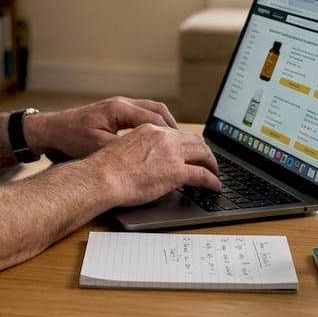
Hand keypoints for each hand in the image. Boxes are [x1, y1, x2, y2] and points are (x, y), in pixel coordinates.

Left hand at [26, 96, 177, 159]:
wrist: (49, 132)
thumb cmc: (69, 139)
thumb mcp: (97, 147)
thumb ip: (123, 150)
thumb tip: (147, 158)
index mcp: (120, 109)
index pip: (155, 117)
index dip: (171, 133)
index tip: (183, 146)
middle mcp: (122, 104)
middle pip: (158, 110)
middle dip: (174, 127)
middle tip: (186, 144)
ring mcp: (118, 107)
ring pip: (151, 111)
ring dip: (165, 125)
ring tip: (176, 143)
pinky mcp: (114, 114)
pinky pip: (141, 116)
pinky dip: (153, 126)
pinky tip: (156, 141)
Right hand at [87, 123, 220, 205]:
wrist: (102, 177)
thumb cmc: (105, 168)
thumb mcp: (124, 147)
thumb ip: (141, 149)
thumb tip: (149, 161)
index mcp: (150, 130)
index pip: (177, 133)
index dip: (189, 143)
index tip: (192, 151)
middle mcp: (164, 138)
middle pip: (195, 140)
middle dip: (205, 151)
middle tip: (208, 161)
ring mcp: (172, 154)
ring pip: (203, 154)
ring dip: (212, 164)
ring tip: (214, 173)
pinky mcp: (176, 172)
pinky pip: (203, 175)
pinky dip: (212, 181)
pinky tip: (214, 186)